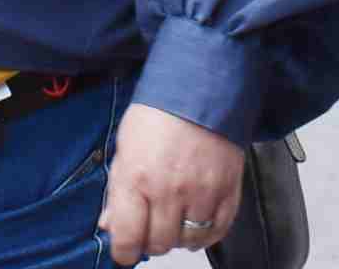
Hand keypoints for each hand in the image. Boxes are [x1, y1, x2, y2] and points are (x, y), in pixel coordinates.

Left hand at [99, 103, 244, 263]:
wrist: (201, 86)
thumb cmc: (159, 113)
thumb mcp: (125, 147)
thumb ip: (118, 190)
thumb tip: (111, 224)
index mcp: (136, 177)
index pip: (126, 238)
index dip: (124, 251)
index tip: (126, 250)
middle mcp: (168, 189)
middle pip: (158, 244)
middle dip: (151, 240)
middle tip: (151, 225)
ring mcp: (201, 191)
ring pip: (187, 240)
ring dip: (179, 235)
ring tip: (176, 218)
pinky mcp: (228, 189)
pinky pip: (217, 230)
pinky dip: (206, 234)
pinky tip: (197, 221)